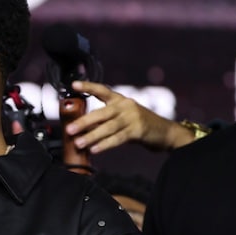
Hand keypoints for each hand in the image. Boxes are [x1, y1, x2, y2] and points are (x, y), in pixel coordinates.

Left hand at [65, 81, 192, 153]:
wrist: (165, 132)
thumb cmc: (139, 125)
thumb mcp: (123, 117)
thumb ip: (105, 120)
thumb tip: (83, 130)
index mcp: (120, 100)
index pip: (102, 90)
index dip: (88, 86)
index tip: (73, 85)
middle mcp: (126, 106)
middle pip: (101, 113)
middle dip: (84, 122)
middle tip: (70, 129)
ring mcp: (133, 117)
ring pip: (108, 127)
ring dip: (92, 136)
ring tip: (79, 143)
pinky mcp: (138, 130)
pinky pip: (118, 138)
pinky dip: (105, 144)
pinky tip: (95, 149)